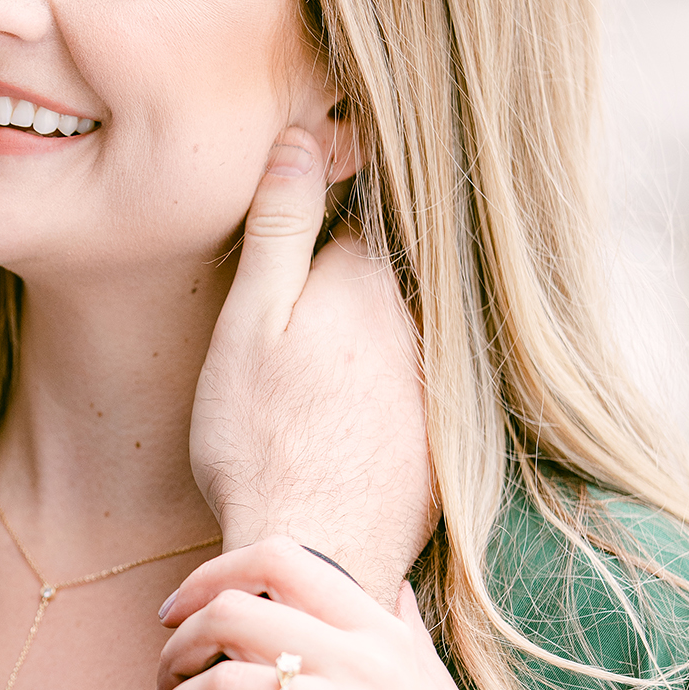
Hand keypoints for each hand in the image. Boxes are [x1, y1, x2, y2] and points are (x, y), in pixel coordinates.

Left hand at [143, 539, 510, 689]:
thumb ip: (414, 649)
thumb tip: (395, 589)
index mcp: (389, 641)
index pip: (284, 559)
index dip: (211, 574)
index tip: (173, 612)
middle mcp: (375, 670)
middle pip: (236, 613)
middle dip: (177, 645)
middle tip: (160, 683)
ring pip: (219, 682)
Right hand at [192, 129, 433, 604]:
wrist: (315, 552)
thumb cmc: (260, 438)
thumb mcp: (250, 320)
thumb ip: (279, 227)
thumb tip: (302, 136)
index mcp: (366, 283)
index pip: (348, 226)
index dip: (309, 241)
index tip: (279, 272)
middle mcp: (416, 327)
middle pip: (374, 287)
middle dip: (334, 300)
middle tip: (281, 349)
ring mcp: (435, 389)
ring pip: (391, 346)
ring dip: (355, 358)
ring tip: (304, 398)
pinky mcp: (438, 448)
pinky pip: (405, 405)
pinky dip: (372, 412)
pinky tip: (334, 442)